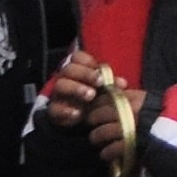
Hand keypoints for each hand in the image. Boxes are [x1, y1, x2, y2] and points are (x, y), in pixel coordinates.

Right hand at [43, 55, 133, 170]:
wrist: (83, 119)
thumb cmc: (95, 98)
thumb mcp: (104, 90)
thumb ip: (111, 84)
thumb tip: (122, 83)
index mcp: (78, 69)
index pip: (77, 57)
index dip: (87, 61)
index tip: (100, 70)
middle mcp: (65, 78)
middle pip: (69, 69)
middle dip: (85, 74)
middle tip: (99, 82)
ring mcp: (58, 94)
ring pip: (61, 85)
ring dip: (76, 88)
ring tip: (90, 96)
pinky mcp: (54, 110)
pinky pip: (55, 108)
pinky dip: (66, 110)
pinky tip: (77, 113)